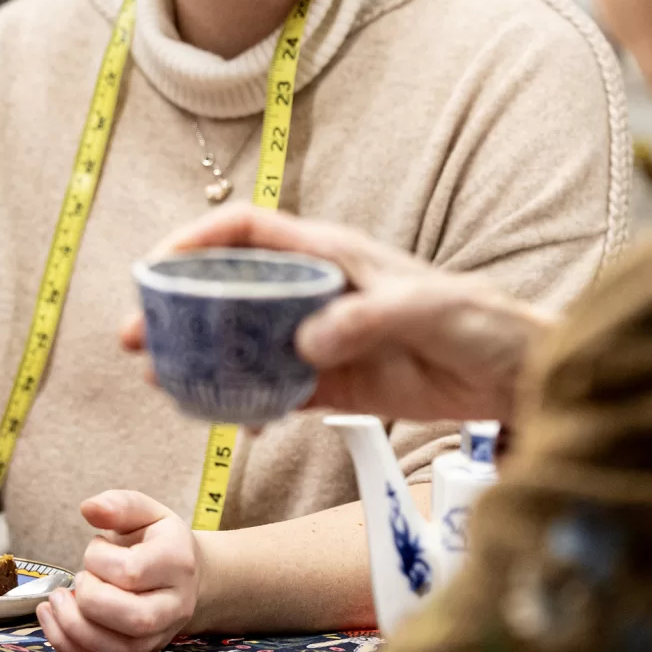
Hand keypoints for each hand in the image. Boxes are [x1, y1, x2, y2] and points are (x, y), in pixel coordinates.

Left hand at [38, 492, 199, 651]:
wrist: (186, 575)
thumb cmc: (159, 541)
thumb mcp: (146, 512)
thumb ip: (119, 505)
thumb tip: (88, 508)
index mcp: (178, 562)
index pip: (132, 571)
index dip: (99, 559)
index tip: (95, 547)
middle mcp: (175, 605)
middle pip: (133, 618)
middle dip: (90, 599)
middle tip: (79, 579)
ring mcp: (159, 635)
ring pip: (119, 649)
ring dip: (75, 627)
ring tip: (56, 601)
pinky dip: (71, 646)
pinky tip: (53, 620)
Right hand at [121, 205, 551, 423]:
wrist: (514, 372)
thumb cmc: (478, 320)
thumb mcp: (423, 309)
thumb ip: (364, 319)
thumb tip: (307, 342)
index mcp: (330, 254)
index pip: (248, 231)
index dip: (197, 239)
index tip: (156, 265)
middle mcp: (315, 291)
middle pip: (231, 289)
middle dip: (179, 308)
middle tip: (136, 337)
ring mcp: (319, 338)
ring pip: (242, 342)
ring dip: (200, 358)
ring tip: (160, 379)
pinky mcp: (333, 383)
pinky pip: (273, 391)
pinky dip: (243, 403)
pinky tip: (223, 419)